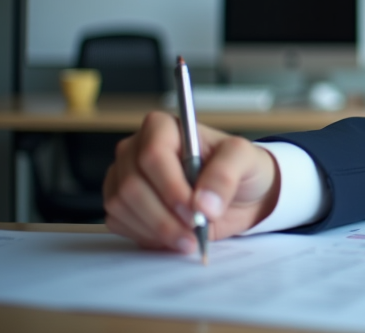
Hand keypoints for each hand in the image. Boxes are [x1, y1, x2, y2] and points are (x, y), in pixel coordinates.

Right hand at [103, 111, 279, 251]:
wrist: (240, 196)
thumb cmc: (240, 169)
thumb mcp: (244, 159)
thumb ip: (225, 175)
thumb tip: (202, 203)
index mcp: (164, 128)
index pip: (152, 155)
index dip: (171, 187)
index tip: (195, 210)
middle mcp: (138, 149)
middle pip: (132, 185)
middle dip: (164, 216)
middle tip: (194, 229)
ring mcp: (125, 176)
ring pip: (122, 206)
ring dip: (157, 229)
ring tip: (188, 237)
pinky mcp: (120, 202)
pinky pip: (119, 223)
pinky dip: (147, 236)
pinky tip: (172, 235)